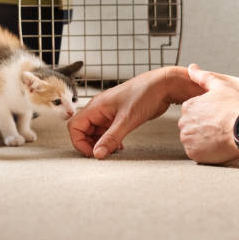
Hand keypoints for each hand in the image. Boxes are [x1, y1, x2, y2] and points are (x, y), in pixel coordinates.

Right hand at [68, 67, 204, 158]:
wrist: (163, 85)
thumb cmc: (145, 94)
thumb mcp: (127, 120)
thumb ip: (111, 138)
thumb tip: (97, 154)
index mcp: (96, 106)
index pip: (75, 126)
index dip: (79, 142)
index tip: (93, 153)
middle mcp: (100, 109)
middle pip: (84, 130)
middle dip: (91, 144)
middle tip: (104, 154)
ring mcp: (109, 112)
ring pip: (96, 132)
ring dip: (102, 143)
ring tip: (113, 151)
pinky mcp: (119, 116)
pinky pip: (108, 130)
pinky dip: (111, 140)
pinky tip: (120, 146)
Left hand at [178, 64, 238, 164]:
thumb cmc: (236, 107)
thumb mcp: (221, 86)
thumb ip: (203, 77)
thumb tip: (191, 68)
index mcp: (188, 106)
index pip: (192, 112)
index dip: (206, 114)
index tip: (218, 116)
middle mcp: (184, 122)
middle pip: (191, 126)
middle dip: (202, 127)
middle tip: (220, 127)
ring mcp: (188, 139)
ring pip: (193, 139)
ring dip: (203, 139)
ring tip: (219, 136)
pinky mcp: (194, 153)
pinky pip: (196, 152)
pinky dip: (205, 151)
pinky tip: (217, 145)